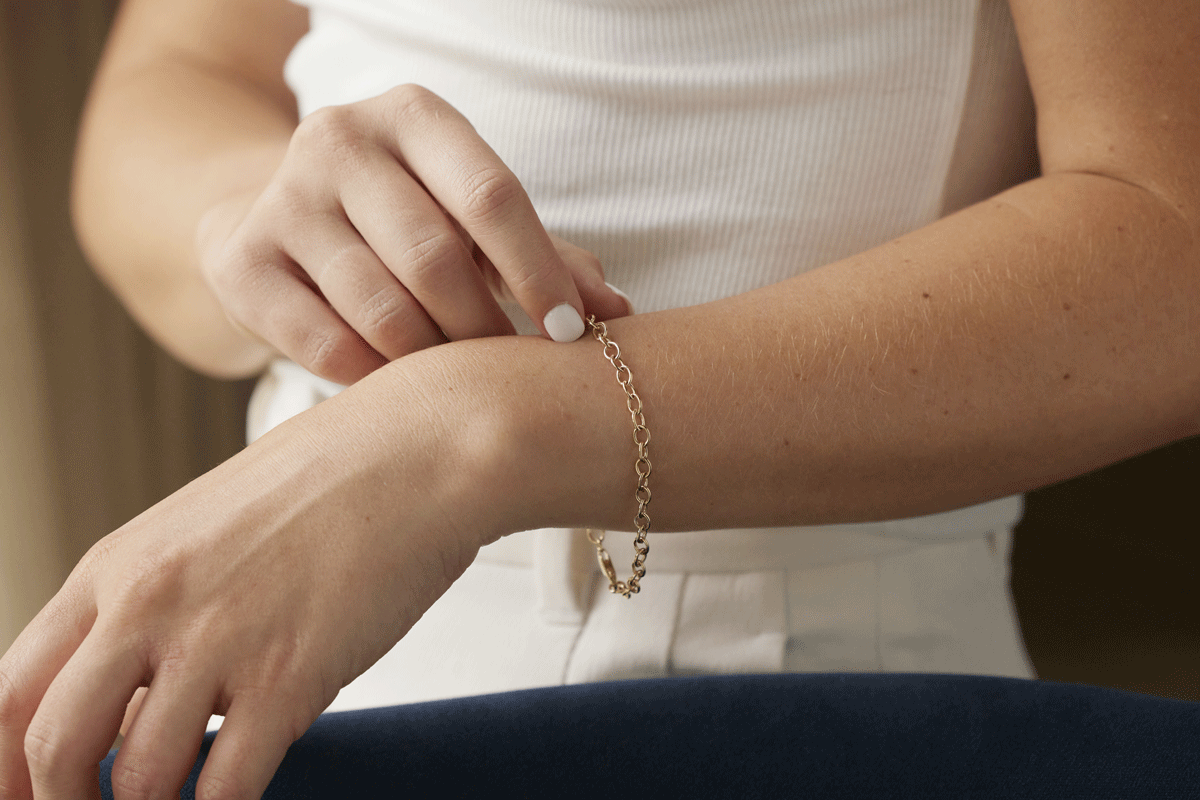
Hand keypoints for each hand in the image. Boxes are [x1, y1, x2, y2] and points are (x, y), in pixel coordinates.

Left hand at [0, 358, 509, 798]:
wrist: (420, 449)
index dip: (1, 768)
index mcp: (118, 566)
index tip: (24, 796)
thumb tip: (138, 708)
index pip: (11, 691)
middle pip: (53, 747)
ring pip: (141, 781)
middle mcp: (150, 604)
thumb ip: (160, 615)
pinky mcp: (289, 675)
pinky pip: (228, 788)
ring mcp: (217, 640)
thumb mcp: (210, 532)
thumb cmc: (333, 477)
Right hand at [196, 83, 628, 384]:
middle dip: (482, 328)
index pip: (490, 194)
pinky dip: (373, 378)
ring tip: (456, 382)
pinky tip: (398, 388)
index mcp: (413, 116)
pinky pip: (323, 343)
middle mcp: (340, 140)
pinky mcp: (241, 261)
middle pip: (433, 257)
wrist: (280, 216)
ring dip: (431, 360)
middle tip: (506, 368)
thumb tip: (620, 314)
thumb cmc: (408, 220)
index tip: (569, 333)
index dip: (538, 272)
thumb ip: (545, 259)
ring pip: (379, 307)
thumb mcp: (474, 221)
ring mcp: (282, 199)